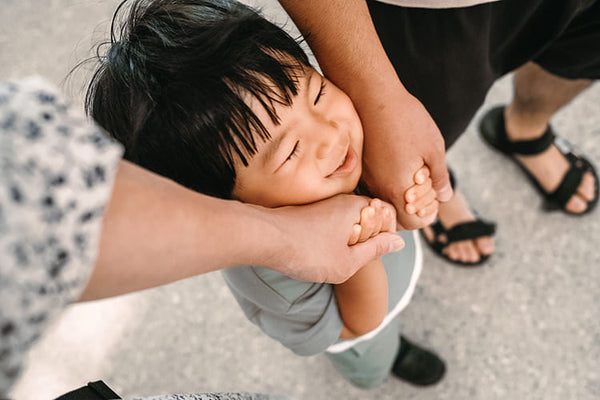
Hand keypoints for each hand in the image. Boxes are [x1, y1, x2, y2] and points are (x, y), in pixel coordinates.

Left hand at [264, 194, 404, 283]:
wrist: (264, 238)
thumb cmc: (308, 252)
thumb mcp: (348, 261)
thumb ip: (376, 250)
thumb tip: (399, 242)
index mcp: (357, 207)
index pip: (387, 212)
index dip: (388, 233)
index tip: (375, 251)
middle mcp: (342, 199)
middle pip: (368, 214)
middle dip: (367, 236)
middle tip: (353, 257)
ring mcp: (324, 204)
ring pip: (348, 218)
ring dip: (348, 237)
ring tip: (333, 255)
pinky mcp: (309, 211)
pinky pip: (331, 221)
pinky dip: (331, 235)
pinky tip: (317, 250)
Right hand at [359, 93, 450, 229]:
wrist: (372, 96)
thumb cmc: (405, 118)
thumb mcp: (433, 147)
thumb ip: (440, 177)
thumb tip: (445, 196)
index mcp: (398, 188)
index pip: (412, 223)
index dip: (427, 216)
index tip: (434, 199)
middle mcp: (378, 188)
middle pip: (396, 218)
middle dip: (413, 210)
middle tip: (425, 189)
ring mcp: (367, 179)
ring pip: (384, 203)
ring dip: (399, 198)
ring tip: (412, 176)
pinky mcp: (361, 169)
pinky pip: (375, 188)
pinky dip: (388, 186)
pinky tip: (398, 166)